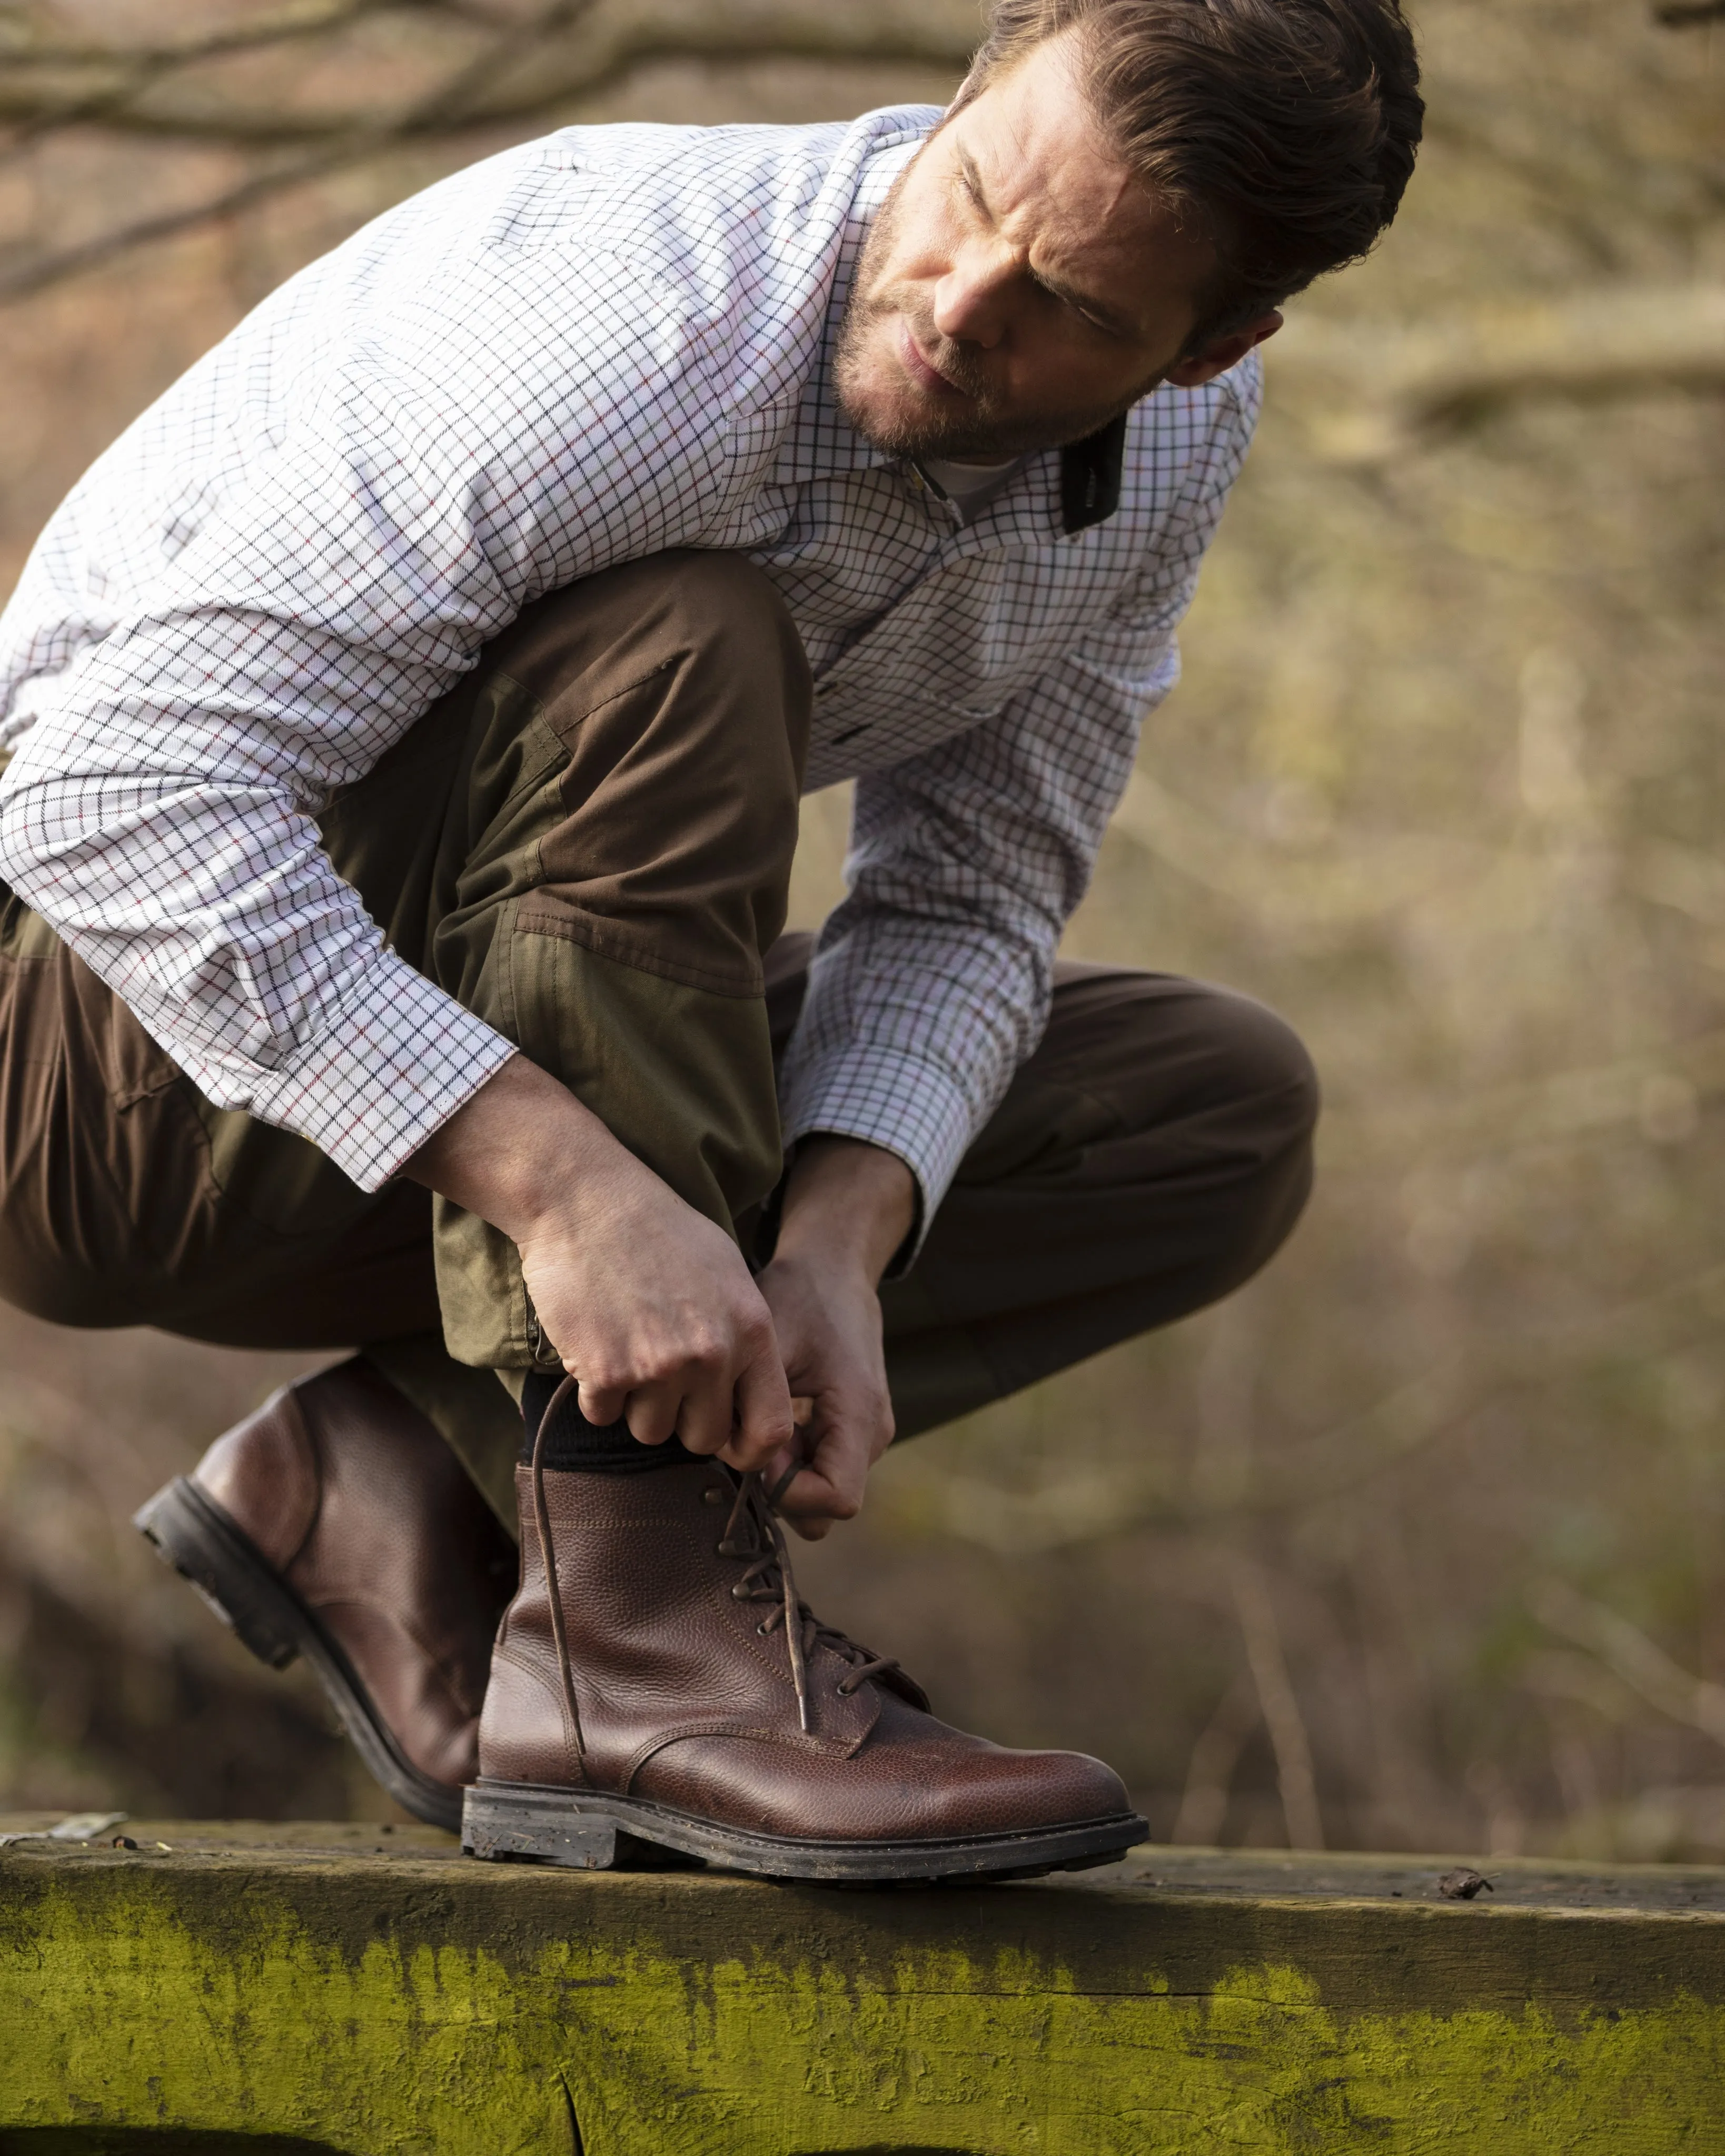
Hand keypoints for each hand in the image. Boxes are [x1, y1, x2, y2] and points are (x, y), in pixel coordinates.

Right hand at [404, 1055, 791, 1469]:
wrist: (586, 1198)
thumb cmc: (659, 1231)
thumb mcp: (727, 1274)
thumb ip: (744, 1339)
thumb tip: (749, 1404)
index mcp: (751, 1330)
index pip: (771, 1428)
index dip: (749, 1449)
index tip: (728, 1442)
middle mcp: (711, 1354)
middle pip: (704, 1438)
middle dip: (682, 1420)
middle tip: (661, 1379)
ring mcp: (657, 1365)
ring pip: (650, 1431)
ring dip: (635, 1405)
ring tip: (628, 1348)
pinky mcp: (604, 1371)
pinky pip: (602, 1415)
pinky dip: (594, 1391)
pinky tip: (596, 1342)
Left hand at [754, 1136, 915, 1539]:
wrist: (834, 1267)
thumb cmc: (800, 1296)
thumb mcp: (771, 1342)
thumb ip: (759, 1407)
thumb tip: (742, 1462)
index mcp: (861, 1415)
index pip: (836, 1500)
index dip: (786, 1491)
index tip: (752, 1451)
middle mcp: (873, 1434)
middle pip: (827, 1506)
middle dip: (780, 1489)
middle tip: (746, 1441)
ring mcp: (866, 1434)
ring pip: (821, 1491)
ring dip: (782, 1472)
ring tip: (755, 1422)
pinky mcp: (852, 1428)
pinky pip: (820, 1467)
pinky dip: (789, 1457)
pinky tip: (766, 1417)